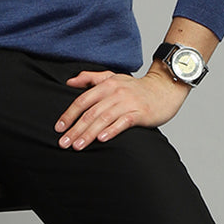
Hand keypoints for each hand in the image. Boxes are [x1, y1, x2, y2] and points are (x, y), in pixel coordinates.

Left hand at [54, 68, 188, 149]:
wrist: (165, 87)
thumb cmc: (136, 86)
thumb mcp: (112, 77)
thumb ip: (90, 78)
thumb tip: (69, 82)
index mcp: (106, 85)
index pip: (82, 101)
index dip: (69, 115)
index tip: (58, 128)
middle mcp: (115, 93)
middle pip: (90, 113)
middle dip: (75, 129)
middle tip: (63, 143)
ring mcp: (128, 102)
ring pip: (104, 119)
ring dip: (89, 133)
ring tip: (77, 146)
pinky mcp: (141, 113)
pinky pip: (124, 122)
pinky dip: (112, 130)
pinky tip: (102, 139)